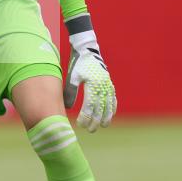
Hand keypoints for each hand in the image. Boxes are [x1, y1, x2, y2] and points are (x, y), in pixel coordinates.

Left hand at [63, 16, 116, 131]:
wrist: (87, 50)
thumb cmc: (77, 64)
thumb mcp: (72, 77)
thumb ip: (71, 92)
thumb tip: (68, 108)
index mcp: (93, 84)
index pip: (90, 106)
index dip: (86, 117)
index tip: (80, 125)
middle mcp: (103, 86)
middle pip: (100, 108)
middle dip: (95, 121)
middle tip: (90, 130)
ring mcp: (108, 85)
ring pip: (109, 105)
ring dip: (106, 117)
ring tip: (103, 126)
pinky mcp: (109, 84)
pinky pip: (113, 98)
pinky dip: (113, 107)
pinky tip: (110, 114)